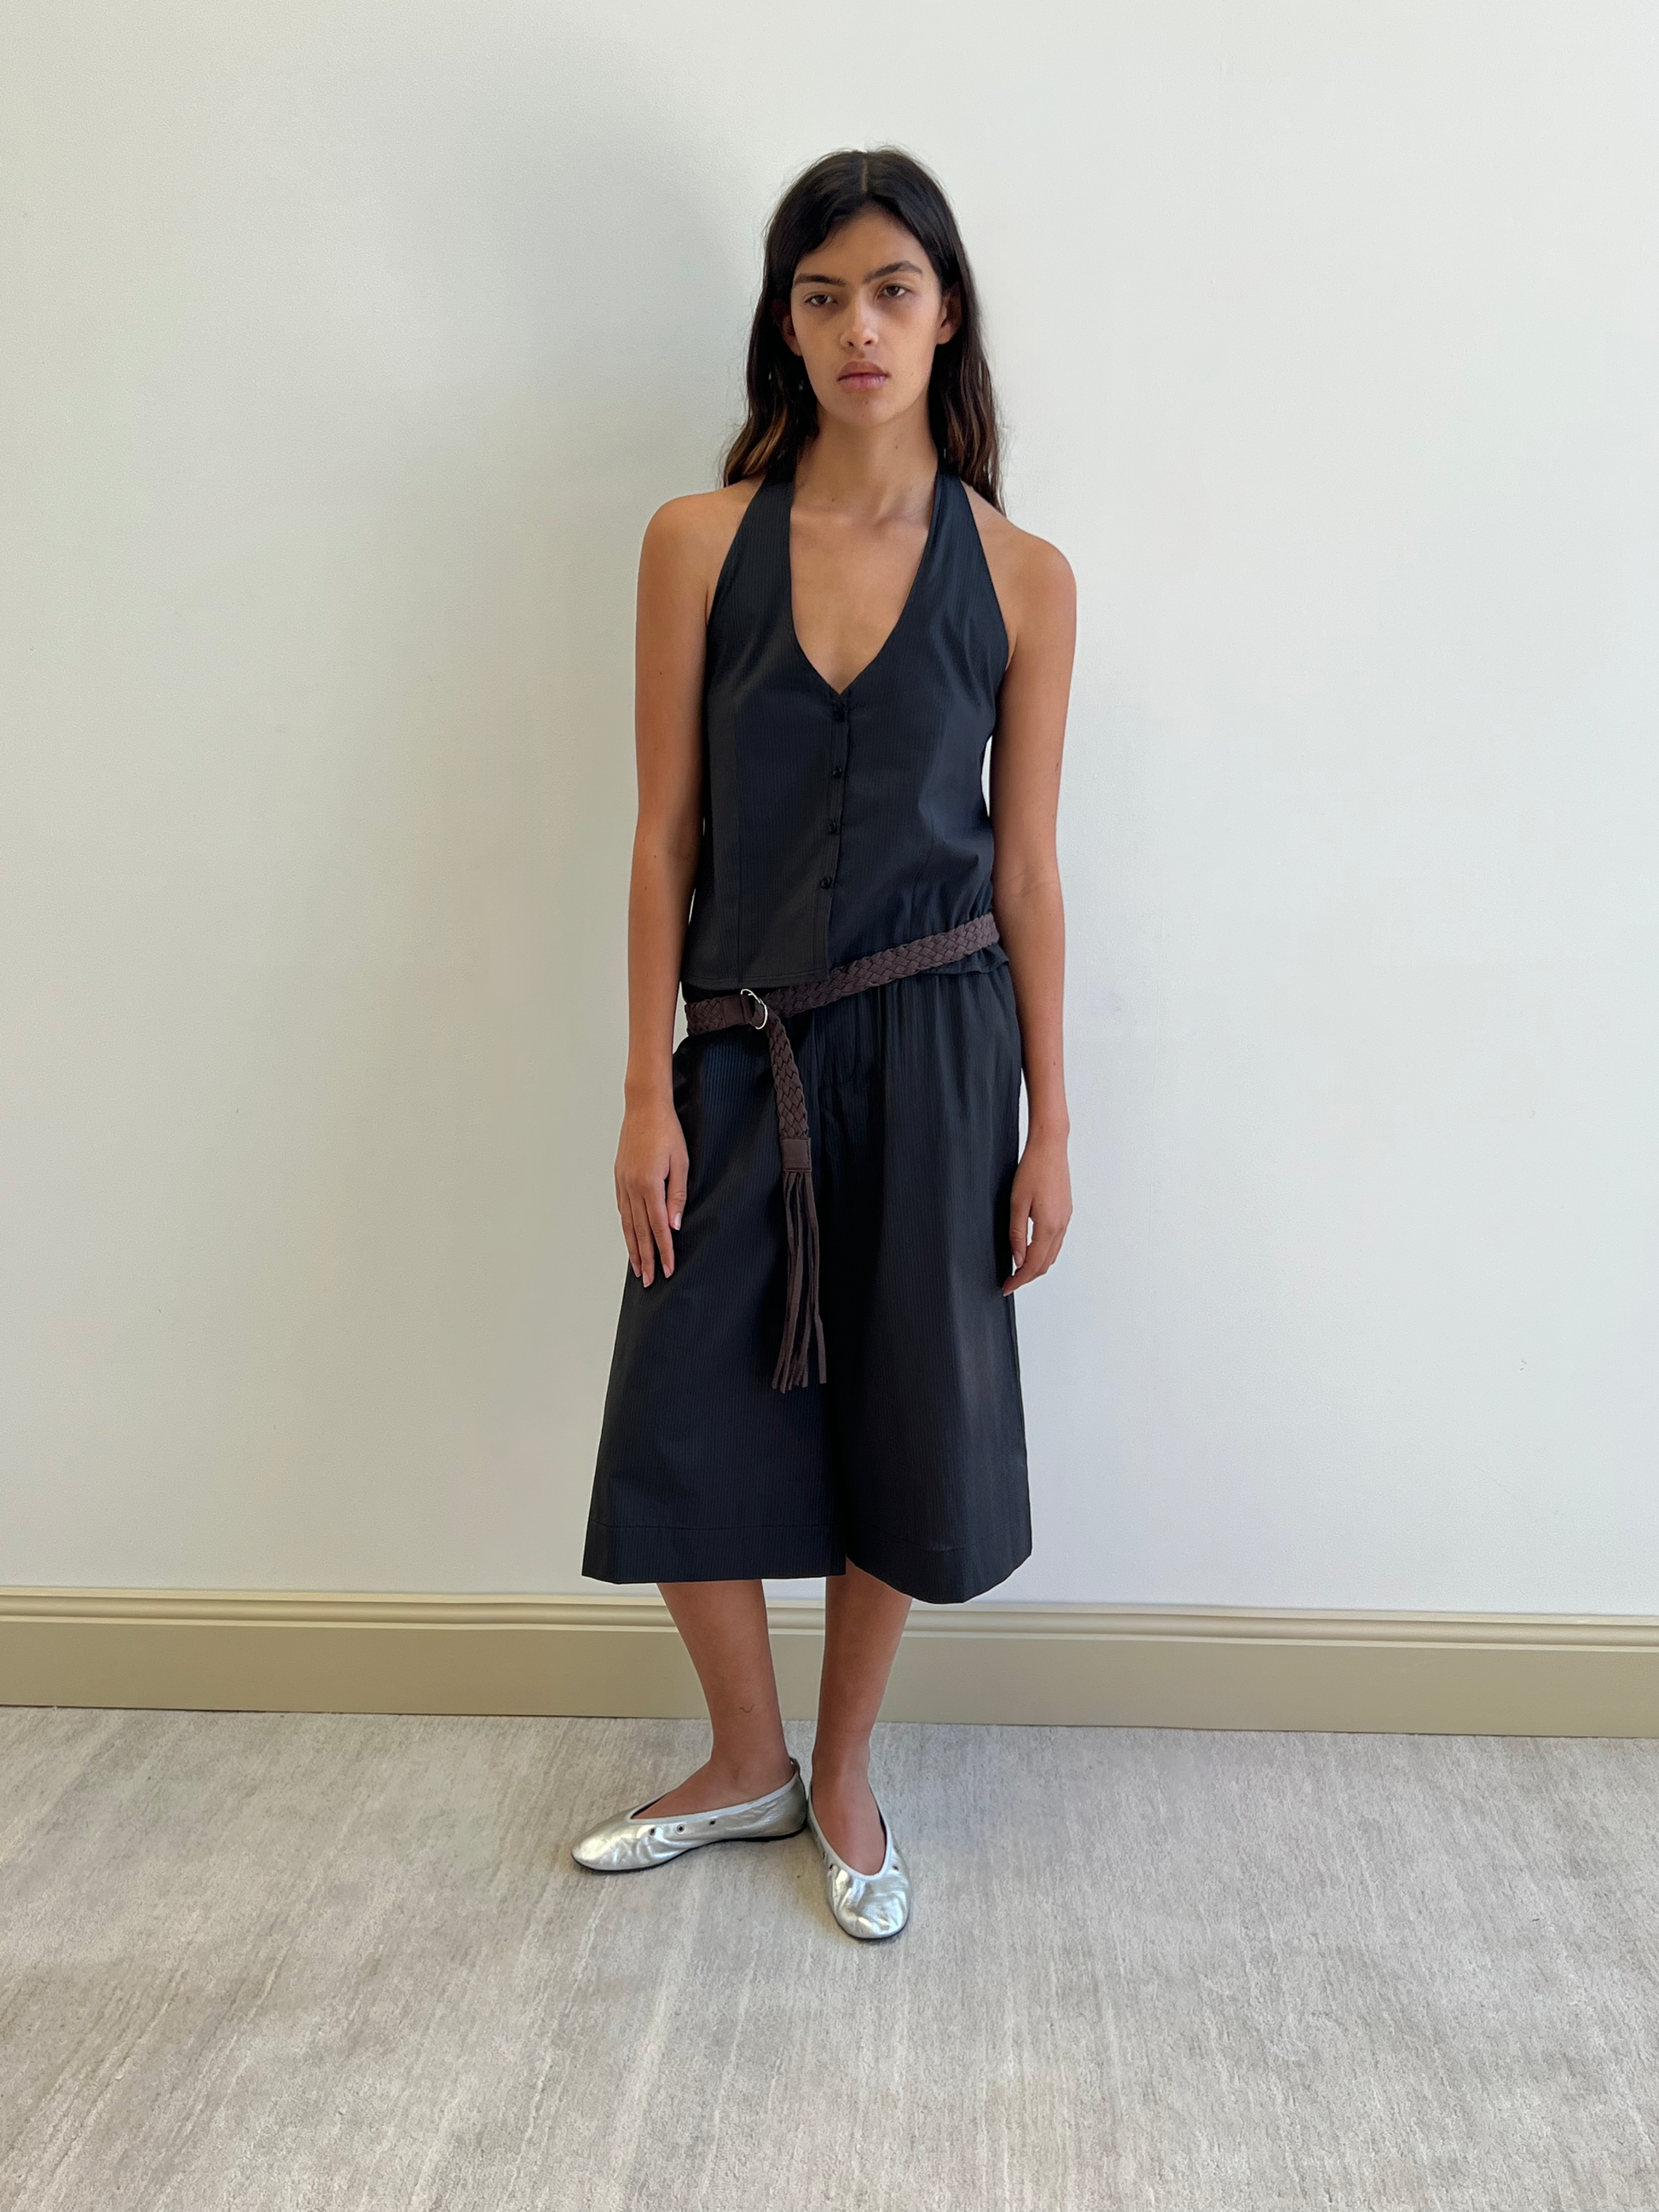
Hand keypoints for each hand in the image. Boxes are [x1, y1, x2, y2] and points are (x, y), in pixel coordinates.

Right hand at [614, 1095, 689, 1285]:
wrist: (644, 1108)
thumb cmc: (667, 1131)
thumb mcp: (681, 1163)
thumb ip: (677, 1196)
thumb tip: (673, 1226)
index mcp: (649, 1185)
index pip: (658, 1227)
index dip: (664, 1251)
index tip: (668, 1270)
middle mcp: (632, 1188)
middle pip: (640, 1231)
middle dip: (646, 1258)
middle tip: (650, 1280)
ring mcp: (623, 1183)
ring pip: (627, 1223)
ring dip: (633, 1247)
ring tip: (638, 1267)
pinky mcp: (619, 1177)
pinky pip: (622, 1209)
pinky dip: (626, 1227)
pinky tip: (630, 1237)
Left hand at [1003, 1126, 1071, 1293]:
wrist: (1050, 1147)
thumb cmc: (1032, 1170)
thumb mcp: (1017, 1203)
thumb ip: (1017, 1234)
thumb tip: (1018, 1259)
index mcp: (1048, 1226)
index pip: (1033, 1264)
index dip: (1019, 1280)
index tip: (1006, 1288)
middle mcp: (1061, 1226)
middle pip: (1045, 1264)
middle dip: (1027, 1277)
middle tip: (1009, 1282)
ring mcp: (1066, 1219)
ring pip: (1053, 1254)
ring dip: (1037, 1266)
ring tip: (1018, 1270)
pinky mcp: (1066, 1212)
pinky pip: (1056, 1242)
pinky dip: (1045, 1253)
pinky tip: (1032, 1250)